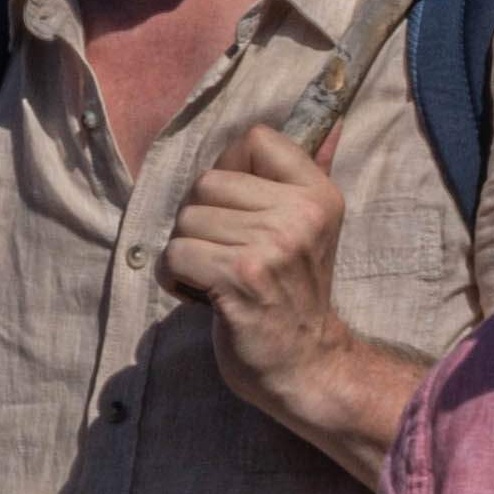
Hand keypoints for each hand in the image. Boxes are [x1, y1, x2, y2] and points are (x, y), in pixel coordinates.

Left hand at [163, 124, 409, 454]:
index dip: (231, 169)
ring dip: (188, 252)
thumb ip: (292, 181)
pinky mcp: (239, 278)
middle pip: (207, 182)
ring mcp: (270, 246)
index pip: (256, 139)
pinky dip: (176, 279)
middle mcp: (299, 214)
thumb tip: (305, 127)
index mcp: (318, 194)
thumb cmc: (292, 295)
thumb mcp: (307, 229)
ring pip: (186, 220)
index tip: (239, 210)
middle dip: (201, 220)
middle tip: (227, 255)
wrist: (307, 365)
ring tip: (219, 278)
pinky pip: (175, 254)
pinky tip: (203, 296)